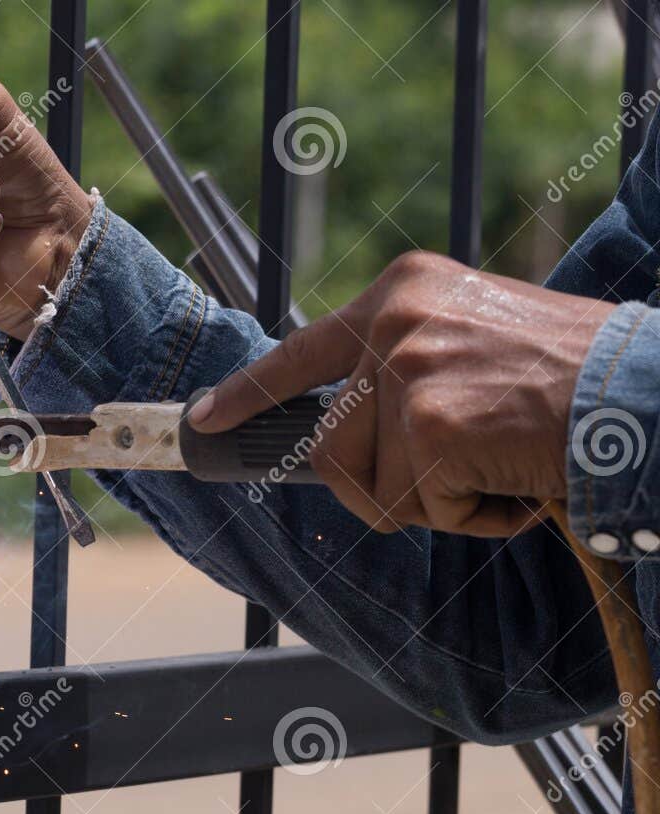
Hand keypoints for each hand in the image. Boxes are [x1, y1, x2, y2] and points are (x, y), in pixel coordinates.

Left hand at [188, 251, 616, 535]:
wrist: (645, 395)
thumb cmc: (576, 380)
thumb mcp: (476, 341)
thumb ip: (407, 367)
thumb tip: (341, 428)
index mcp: (404, 291)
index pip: (302, 352)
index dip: (246, 395)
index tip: (203, 421)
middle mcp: (394, 321)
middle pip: (331, 447)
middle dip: (384, 487)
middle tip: (456, 478)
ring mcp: (406, 371)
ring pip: (370, 486)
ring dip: (435, 503)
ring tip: (500, 468)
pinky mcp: (427, 426)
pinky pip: (419, 509)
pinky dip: (473, 518)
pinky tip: (517, 481)